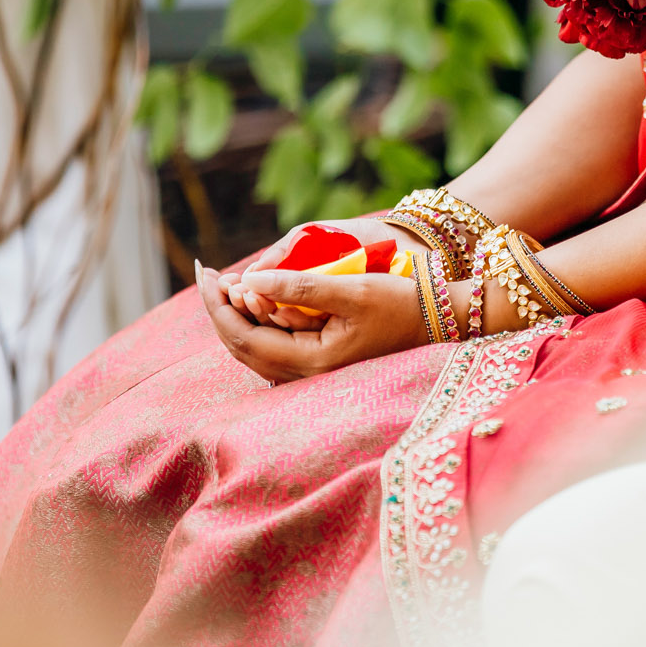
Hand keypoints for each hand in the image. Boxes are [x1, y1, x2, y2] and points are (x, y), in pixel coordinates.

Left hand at [199, 263, 428, 381]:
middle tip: (206, 273)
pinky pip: (273, 346)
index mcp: (312, 362)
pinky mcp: (320, 362)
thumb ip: (298, 287)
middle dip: (220, 309)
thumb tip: (248, 280)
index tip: (204, 270)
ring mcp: (314, 373)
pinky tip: (253, 300)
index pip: (244, 335)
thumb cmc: (402, 303)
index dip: (217, 304)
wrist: (441, 321)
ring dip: (236, 316)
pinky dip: (257, 323)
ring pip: (256, 348)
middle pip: (243, 346)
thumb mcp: (351, 289)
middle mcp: (308, 375)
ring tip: (224, 284)